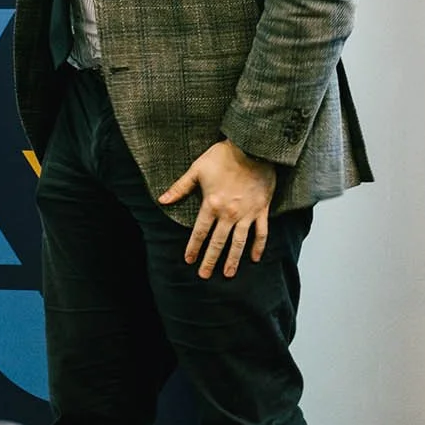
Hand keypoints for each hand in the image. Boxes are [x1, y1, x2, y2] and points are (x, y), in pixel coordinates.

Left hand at [158, 140, 275, 277]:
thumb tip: (162, 200)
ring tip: (228, 274)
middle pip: (218, 242)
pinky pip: (261, 233)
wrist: (252, 148)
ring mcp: (246, 214)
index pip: (200, 232)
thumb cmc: (223, 156)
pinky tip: (255, 258)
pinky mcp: (261, 211)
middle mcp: (229, 213)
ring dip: (233, 260)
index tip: (189, 260)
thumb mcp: (197, 169)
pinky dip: (258, 246)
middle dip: (210, 260)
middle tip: (204, 275)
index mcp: (212, 204)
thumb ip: (180, 187)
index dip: (193, 247)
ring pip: (239, 243)